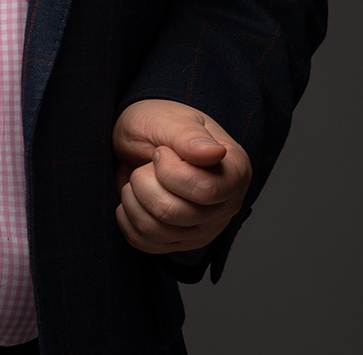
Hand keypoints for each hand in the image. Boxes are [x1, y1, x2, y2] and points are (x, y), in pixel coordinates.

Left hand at [112, 98, 251, 253]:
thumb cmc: (159, 123)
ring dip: (133, 197)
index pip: (204, 191)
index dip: (169, 171)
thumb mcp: (169, 120)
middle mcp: (226, 205)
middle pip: (174, 213)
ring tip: (140, 177)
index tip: (161, 151)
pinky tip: (134, 197)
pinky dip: (127, 217)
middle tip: (146, 164)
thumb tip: (216, 153)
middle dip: (144, 182)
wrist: (141, 137)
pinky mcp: (180, 242)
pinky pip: (145, 242)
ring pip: (156, 230)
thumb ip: (189, 137)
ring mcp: (204, 228)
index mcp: (234, 171)